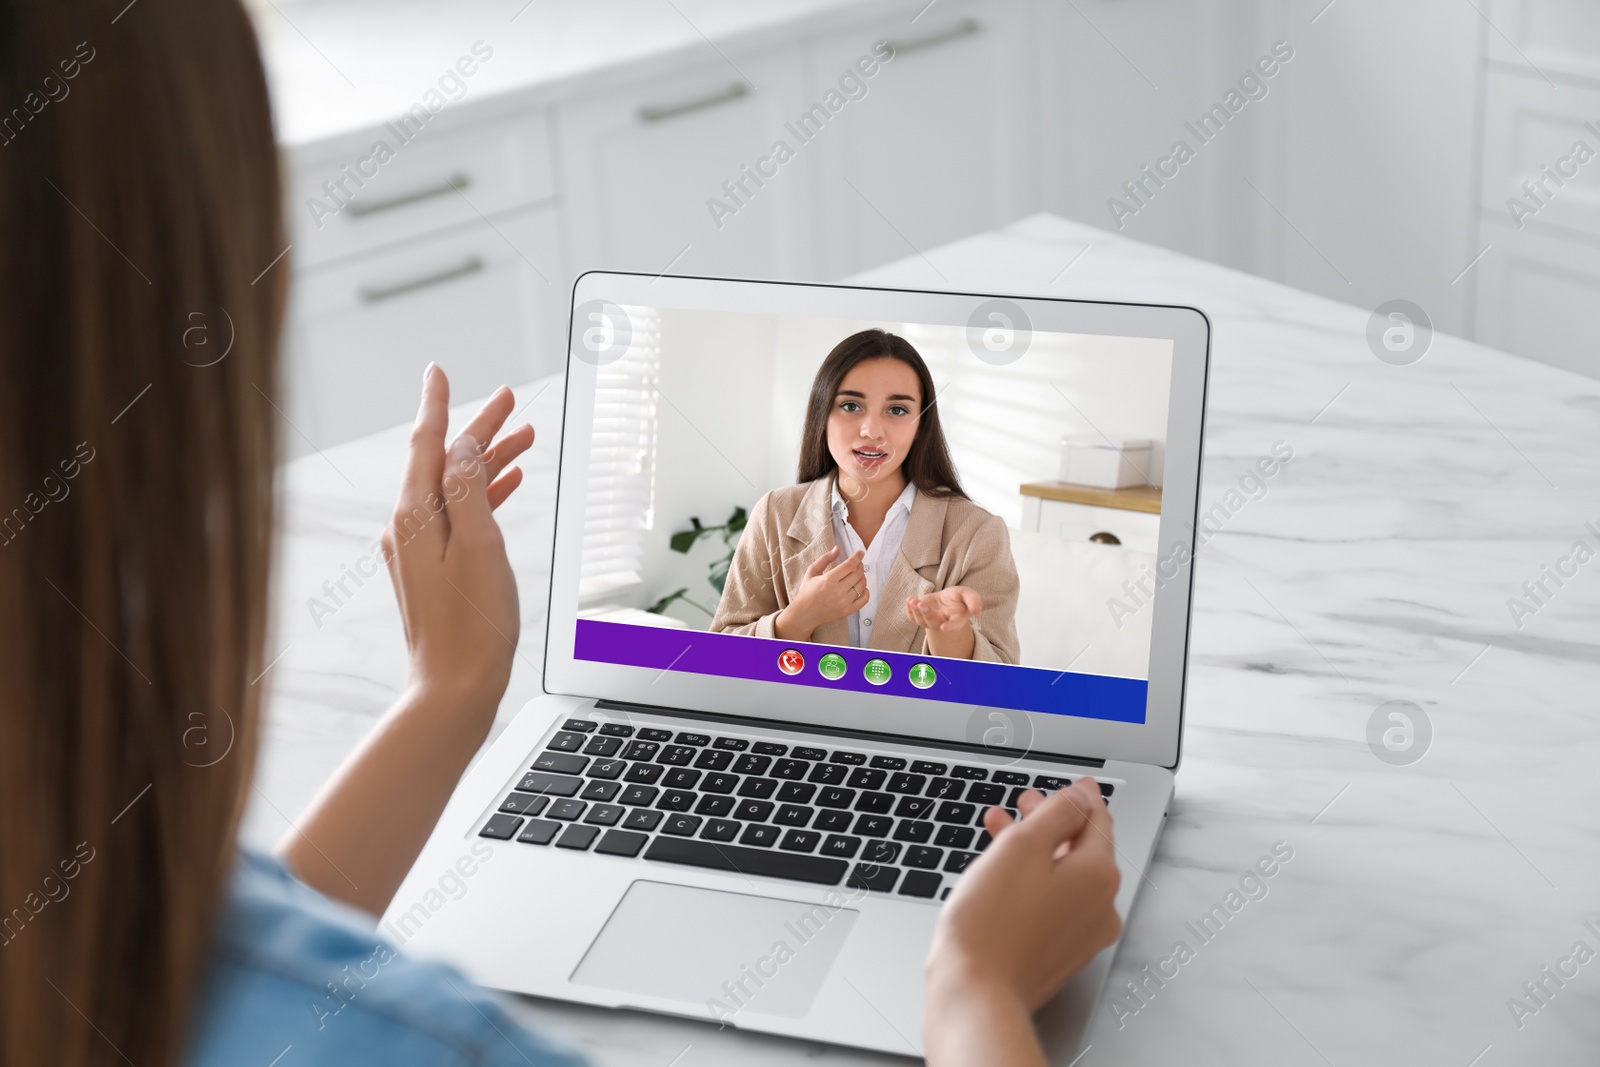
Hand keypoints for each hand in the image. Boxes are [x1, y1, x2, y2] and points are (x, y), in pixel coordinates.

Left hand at [381, 363, 533, 720]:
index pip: (426, 444)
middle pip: (444, 463)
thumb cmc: (472, 625)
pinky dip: (483, 496)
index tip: (438, 371)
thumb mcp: (479, 545)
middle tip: (510, 401)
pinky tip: (509, 488)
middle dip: (478, 431)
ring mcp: (417, 550)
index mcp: (414, 518)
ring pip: (454, 488)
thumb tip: (462, 446)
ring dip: (488, 463)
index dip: (437, 405)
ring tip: (524, 440)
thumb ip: (469, 490)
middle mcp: (407, 529)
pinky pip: (457, 516)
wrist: (455, 687)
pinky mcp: (431, 569)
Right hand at [774, 544, 864, 640]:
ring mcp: (844, 602)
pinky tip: (861, 588)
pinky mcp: (847, 610)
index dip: (857, 557)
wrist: (804, 614)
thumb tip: (838, 548)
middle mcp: (838, 591)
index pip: (850, 565)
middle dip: (860, 566)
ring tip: (857, 575)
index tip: (860, 553)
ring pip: (862, 585)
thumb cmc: (806, 592)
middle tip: (857, 563)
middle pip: (858, 574)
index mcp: (828, 580)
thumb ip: (825, 559)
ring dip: (862, 577)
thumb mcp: (812, 572)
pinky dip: (866, 592)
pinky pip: (864, 600)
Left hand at [906, 586, 981, 658]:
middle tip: (922, 604)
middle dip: (927, 614)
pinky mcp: (920, 618)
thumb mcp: (968, 594)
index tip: (944, 628)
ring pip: (921, 620)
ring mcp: (930, 622)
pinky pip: (913, 617)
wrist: (947, 599)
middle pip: (934, 622)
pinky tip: (909, 601)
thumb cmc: (959, 598)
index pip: (955, 624)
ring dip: (916, 610)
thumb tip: (977, 611)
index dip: (950, 626)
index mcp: (957, 619)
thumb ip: (974, 600)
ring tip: (912, 600)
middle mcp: (943, 623)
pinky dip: (909, 610)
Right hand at [924, 780, 1121, 1065]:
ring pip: (1064, 875)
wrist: (976, 991)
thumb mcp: (1022, 846)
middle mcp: (1100, 907)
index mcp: (1098, 875)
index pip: (1098, 822)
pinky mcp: (1058, 954)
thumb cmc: (992, 923)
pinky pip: (1053, 903)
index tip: (1077, 786)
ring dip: (1035, 848)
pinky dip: (1033, 879)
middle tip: (1029, 803)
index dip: (1081, 798)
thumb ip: (1056, 814)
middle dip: (1052, 821)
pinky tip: (1003, 872)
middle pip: (1081, 849)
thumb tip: (1079, 799)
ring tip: (1001, 830)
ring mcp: (1081, 935)